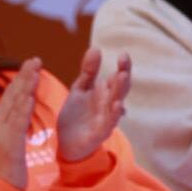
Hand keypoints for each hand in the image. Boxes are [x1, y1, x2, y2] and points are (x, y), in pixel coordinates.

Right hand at [0, 57, 39, 189]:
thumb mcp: (10, 141)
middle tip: (35, 59)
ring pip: (14, 103)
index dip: (20, 79)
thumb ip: (15, 125)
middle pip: (11, 94)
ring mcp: (1, 131)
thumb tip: (22, 111)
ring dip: (25, 85)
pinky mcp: (9, 142)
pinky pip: (17, 121)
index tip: (30, 65)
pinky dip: (23, 106)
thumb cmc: (7, 167)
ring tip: (35, 70)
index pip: (10, 95)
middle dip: (23, 76)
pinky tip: (30, 95)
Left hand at [56, 47, 129, 162]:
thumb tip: (96, 48)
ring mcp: (106, 119)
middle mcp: (108, 106)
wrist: (66, 142)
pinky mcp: (100, 133)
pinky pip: (109, 123)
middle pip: (120, 90)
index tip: (123, 54)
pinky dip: (114, 115)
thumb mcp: (80, 89)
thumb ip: (89, 71)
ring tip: (122, 77)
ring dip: (119, 91)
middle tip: (124, 61)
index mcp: (104, 94)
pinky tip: (118, 106)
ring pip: (117, 105)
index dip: (122, 67)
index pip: (116, 78)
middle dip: (123, 76)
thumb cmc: (77, 114)